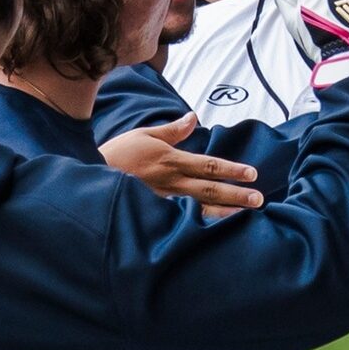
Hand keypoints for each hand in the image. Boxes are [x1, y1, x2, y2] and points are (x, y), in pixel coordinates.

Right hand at [99, 114, 262, 217]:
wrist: (89, 177)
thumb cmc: (118, 154)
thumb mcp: (144, 135)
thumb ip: (172, 130)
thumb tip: (194, 117)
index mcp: (171, 161)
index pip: (209, 165)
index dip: (232, 170)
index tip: (252, 174)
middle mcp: (171, 182)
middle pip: (210, 189)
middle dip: (236, 194)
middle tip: (259, 199)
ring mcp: (163, 201)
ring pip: (199, 209)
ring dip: (224, 212)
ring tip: (245, 216)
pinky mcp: (155, 214)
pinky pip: (180, 221)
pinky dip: (199, 226)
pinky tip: (214, 232)